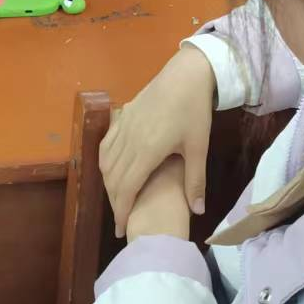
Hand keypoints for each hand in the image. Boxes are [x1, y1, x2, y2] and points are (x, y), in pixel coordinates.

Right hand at [101, 47, 216, 236]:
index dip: (122, 210)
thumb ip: (195, 180)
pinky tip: (111, 169)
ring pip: (106, 162)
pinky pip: (106, 145)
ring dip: (109, 183)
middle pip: (113, 178)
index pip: (127, 188)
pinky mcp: (122, 117)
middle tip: (122, 218)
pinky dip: (105, 162)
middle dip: (115, 201)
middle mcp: (129, 140)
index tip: (122, 229)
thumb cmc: (194, 111)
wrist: (186, 74)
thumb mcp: (199, 147)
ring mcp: (123, 127)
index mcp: (147, 151)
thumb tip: (197, 212)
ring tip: (117, 198)